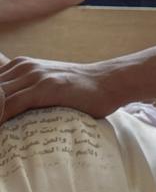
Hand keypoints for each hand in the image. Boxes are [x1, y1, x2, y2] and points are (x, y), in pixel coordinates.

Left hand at [0, 56, 119, 123]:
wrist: (109, 82)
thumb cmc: (79, 88)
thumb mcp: (47, 82)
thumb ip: (26, 89)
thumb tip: (12, 106)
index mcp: (22, 64)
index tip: (2, 114)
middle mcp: (25, 66)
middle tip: (2, 120)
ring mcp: (35, 76)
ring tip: (2, 126)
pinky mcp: (45, 87)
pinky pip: (10, 105)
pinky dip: (1, 118)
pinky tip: (4, 127)